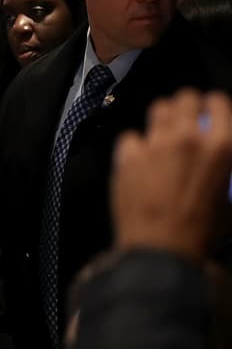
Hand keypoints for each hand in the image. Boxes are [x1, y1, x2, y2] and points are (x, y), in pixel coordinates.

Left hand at [112, 91, 231, 260]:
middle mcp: (188, 138)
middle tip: (185, 118)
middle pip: (185, 98)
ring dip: (163, 118)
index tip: (209, 112)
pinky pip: (131, 137)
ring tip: (163, 132)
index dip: (213, 105)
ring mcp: (154, 144)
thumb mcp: (228, 200)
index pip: (218, 102)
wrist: (161, 249)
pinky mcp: (127, 156)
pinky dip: (135, 145)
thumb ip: (222, 171)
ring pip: (158, 109)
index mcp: (221, 147)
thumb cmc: (203, 230)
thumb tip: (217, 162)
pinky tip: (138, 158)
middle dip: (186, 104)